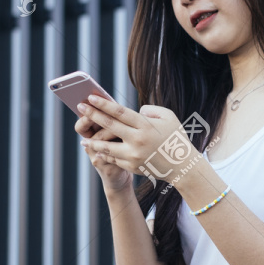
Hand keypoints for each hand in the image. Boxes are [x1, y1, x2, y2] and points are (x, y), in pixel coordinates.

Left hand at [77, 95, 195, 184]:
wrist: (183, 166)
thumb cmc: (175, 138)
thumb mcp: (169, 117)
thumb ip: (150, 110)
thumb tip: (133, 111)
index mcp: (146, 125)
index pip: (119, 112)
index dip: (103, 104)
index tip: (90, 97)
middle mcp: (137, 140)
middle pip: (109, 126)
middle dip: (93, 115)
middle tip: (80, 107)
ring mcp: (133, 155)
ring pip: (106, 147)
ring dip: (93, 142)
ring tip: (83, 140)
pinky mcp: (132, 167)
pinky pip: (114, 159)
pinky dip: (104, 155)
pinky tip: (97, 152)